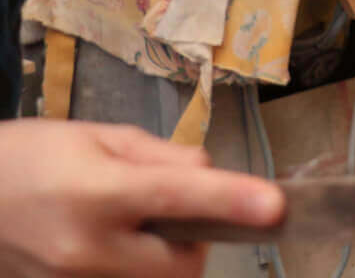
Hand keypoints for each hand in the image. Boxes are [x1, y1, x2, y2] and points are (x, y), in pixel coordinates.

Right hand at [0, 119, 283, 277]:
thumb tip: (212, 174)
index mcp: (96, 193)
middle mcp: (85, 248)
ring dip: (163, 256)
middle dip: (195, 241)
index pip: (179, 198)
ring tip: (133, 222)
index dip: (231, 201)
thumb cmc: (30, 156)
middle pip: (180, 265)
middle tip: (176, 213)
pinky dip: (134, 265)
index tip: (276, 207)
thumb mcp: (98, 137)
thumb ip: (162, 157)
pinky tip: (112, 238)